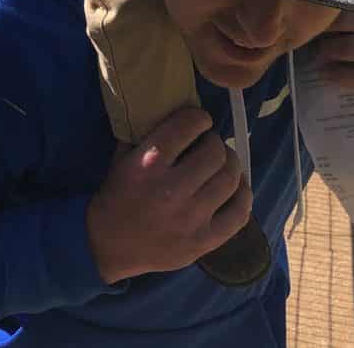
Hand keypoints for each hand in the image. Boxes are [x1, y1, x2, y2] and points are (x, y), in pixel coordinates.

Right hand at [85, 108, 250, 282]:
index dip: (199, 117)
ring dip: (231, 164)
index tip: (200, 120)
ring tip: (223, 163)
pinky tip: (236, 187)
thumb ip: (145, 133)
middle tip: (209, 144)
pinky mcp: (204, 241)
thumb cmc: (116, 196)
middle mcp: (172, 189)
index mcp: (149, 164)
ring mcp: (191, 218)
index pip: (187, 126)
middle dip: (215, 142)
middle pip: (215, 152)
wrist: (110, 246)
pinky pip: (239, 214)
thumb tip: (174, 108)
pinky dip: (243, 195)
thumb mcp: (122, 157)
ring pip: (231, 179)